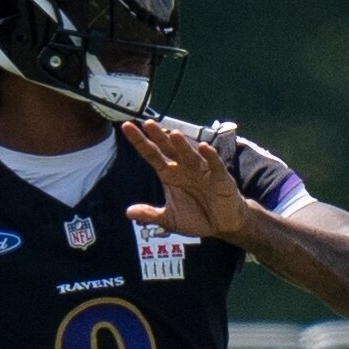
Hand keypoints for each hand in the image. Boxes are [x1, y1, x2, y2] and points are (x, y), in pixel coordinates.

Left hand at [119, 120, 250, 240]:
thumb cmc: (195, 217)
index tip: (126, 127)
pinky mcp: (220, 178)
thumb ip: (150, 214)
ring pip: (190, 155)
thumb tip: (128, 212)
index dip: (140, 142)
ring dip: (183, 145)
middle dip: (159, 137)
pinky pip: (214, 165)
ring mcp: (202, 171)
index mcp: (169, 174)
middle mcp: (184, 168)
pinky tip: (204, 148)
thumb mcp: (169, 219)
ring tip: (174, 134)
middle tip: (148, 124)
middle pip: (169, 149)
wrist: (222, 225)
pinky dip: (210, 157)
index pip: (152, 155)